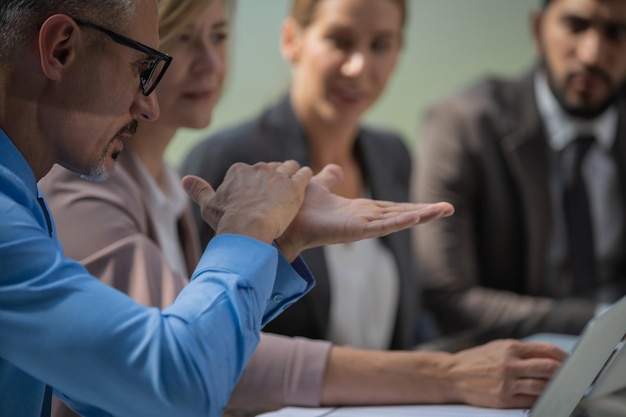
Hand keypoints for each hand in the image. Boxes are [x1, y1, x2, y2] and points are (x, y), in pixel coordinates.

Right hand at [182, 161, 312, 243]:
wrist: (247, 230)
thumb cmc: (227, 221)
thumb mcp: (209, 206)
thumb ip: (198, 190)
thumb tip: (185, 180)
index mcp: (238, 171)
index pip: (250, 171)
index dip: (256, 180)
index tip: (259, 192)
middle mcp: (258, 168)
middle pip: (270, 168)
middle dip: (274, 177)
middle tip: (279, 191)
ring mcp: (277, 176)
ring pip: (288, 167)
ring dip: (292, 172)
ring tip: (296, 179)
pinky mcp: (294, 186)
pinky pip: (303, 174)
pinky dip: (305, 175)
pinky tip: (308, 178)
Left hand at [275, 164, 453, 260]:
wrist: (287, 220)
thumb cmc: (301, 207)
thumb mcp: (320, 185)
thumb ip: (330, 178)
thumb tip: (335, 168)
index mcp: (360, 210)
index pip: (393, 207)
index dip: (412, 206)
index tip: (433, 205)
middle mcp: (366, 219)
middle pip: (402, 214)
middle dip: (425, 212)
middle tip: (449, 208)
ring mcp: (363, 226)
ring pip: (399, 219)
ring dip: (422, 215)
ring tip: (444, 210)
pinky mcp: (357, 231)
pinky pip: (384, 226)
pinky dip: (402, 222)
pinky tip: (419, 217)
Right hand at [445, 339, 566, 408]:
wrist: (451, 375)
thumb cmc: (476, 360)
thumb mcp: (497, 347)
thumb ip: (520, 351)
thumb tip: (548, 356)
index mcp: (509, 347)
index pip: (546, 350)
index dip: (564, 356)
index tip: (571, 362)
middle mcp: (509, 364)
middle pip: (549, 369)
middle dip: (565, 374)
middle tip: (573, 378)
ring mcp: (507, 383)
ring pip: (543, 387)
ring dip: (556, 389)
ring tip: (562, 389)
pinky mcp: (503, 399)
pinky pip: (531, 402)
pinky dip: (541, 400)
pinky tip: (545, 397)